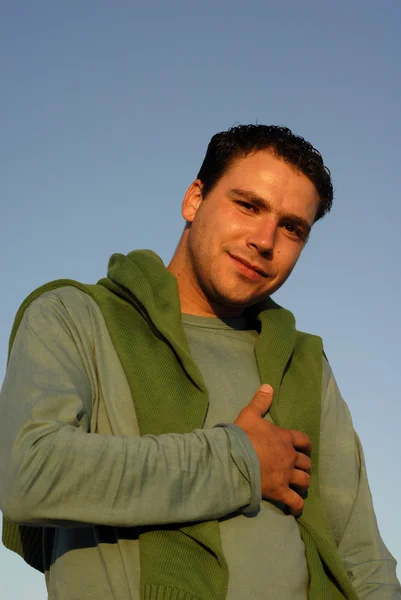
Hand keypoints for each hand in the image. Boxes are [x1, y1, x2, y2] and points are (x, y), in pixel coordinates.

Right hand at [234, 384, 311, 515]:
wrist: (234, 459)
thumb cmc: (241, 436)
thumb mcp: (250, 414)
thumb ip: (260, 401)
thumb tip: (268, 385)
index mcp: (284, 438)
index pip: (303, 441)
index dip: (305, 446)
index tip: (305, 449)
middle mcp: (289, 457)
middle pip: (305, 463)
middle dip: (304, 465)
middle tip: (300, 468)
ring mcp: (286, 475)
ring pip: (304, 481)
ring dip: (303, 483)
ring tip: (300, 486)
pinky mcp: (279, 492)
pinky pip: (294, 502)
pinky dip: (297, 505)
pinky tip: (296, 508)